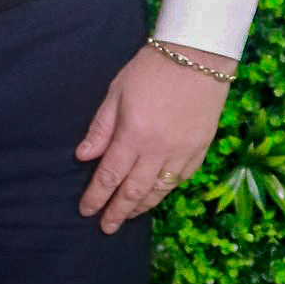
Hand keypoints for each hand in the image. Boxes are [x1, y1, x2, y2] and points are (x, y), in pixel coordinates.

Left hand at [75, 43, 234, 233]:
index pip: (110, 176)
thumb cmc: (151, 69)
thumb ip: (101, 128)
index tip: (86, 211)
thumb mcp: (117, 92)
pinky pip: (181, 179)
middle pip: (133, 191)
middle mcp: (158, 152)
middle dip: (117, 212)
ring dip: (141, 207)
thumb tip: (84, 157)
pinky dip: (166, 191)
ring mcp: (182, 153)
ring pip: (159, 191)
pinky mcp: (201, 150)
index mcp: (133, 136)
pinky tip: (156, 195)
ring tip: (127, 217)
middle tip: (105, 227)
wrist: (199, 56)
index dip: (96, 197)